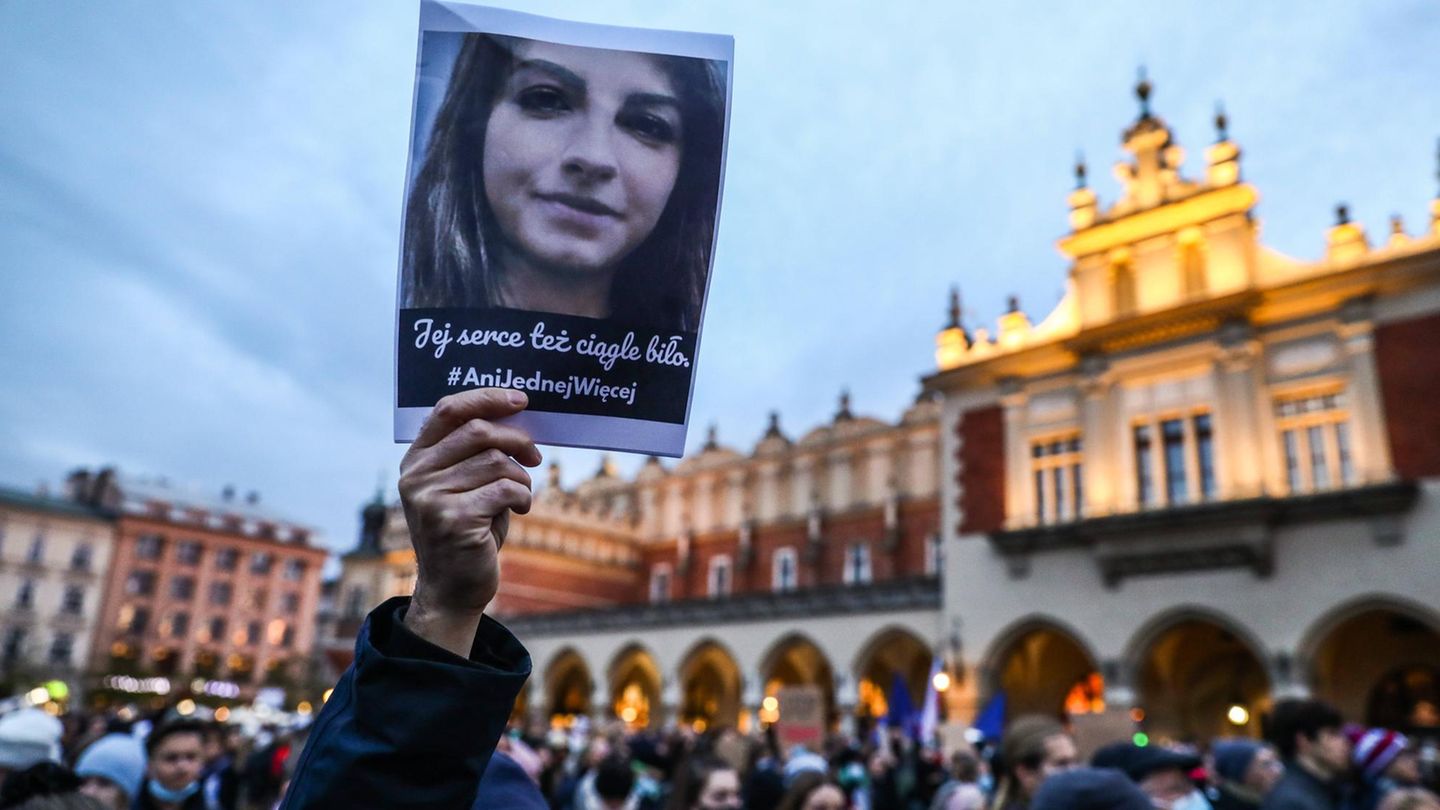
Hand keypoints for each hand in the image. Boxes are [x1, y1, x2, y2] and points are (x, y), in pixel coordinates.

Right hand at [397, 388, 541, 655]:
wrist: (453, 589)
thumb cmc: (468, 530)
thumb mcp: (463, 485)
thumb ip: (475, 452)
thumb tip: (516, 413)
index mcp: (416, 460)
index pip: (448, 410)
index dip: (486, 398)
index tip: (520, 399)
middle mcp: (416, 476)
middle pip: (478, 432)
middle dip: (516, 440)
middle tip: (535, 456)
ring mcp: (431, 498)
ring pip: (496, 462)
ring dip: (520, 478)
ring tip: (519, 496)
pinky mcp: (453, 519)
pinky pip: (505, 489)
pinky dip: (522, 497)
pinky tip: (519, 510)